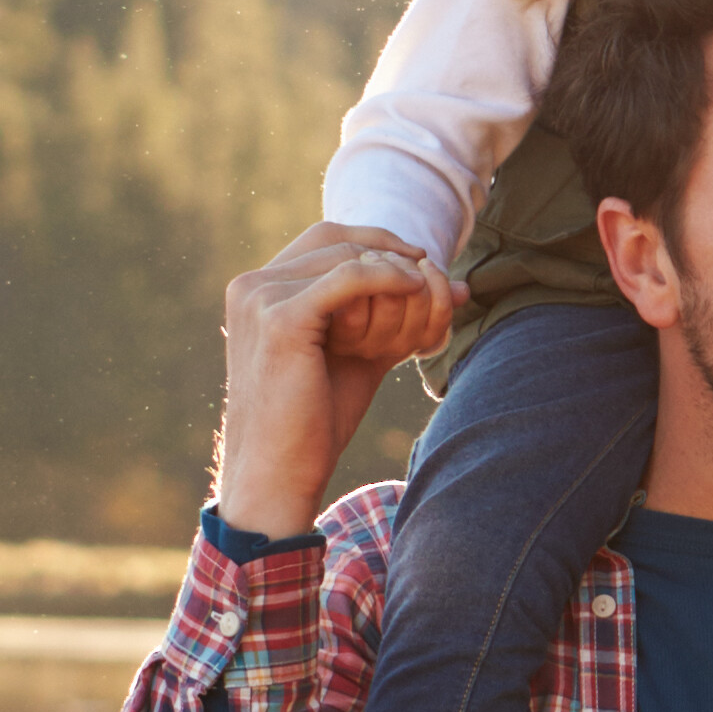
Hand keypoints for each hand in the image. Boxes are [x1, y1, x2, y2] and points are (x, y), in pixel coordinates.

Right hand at [216, 224, 448, 533]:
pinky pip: (349, 277)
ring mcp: (260, 299)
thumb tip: (461, 285)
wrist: (278, 474)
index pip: (325, 237)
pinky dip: (389, 279)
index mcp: (258, 291)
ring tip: (417, 315)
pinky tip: (414, 289)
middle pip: (339, 243)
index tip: (421, 262)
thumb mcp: (362, 354)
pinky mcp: (280, 319)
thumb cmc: (314, 422)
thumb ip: (397, 313)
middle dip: (392, 260)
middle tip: (431, 285)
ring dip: (394, 282)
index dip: (378, 242)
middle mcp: (252, 287)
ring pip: (349, 259)